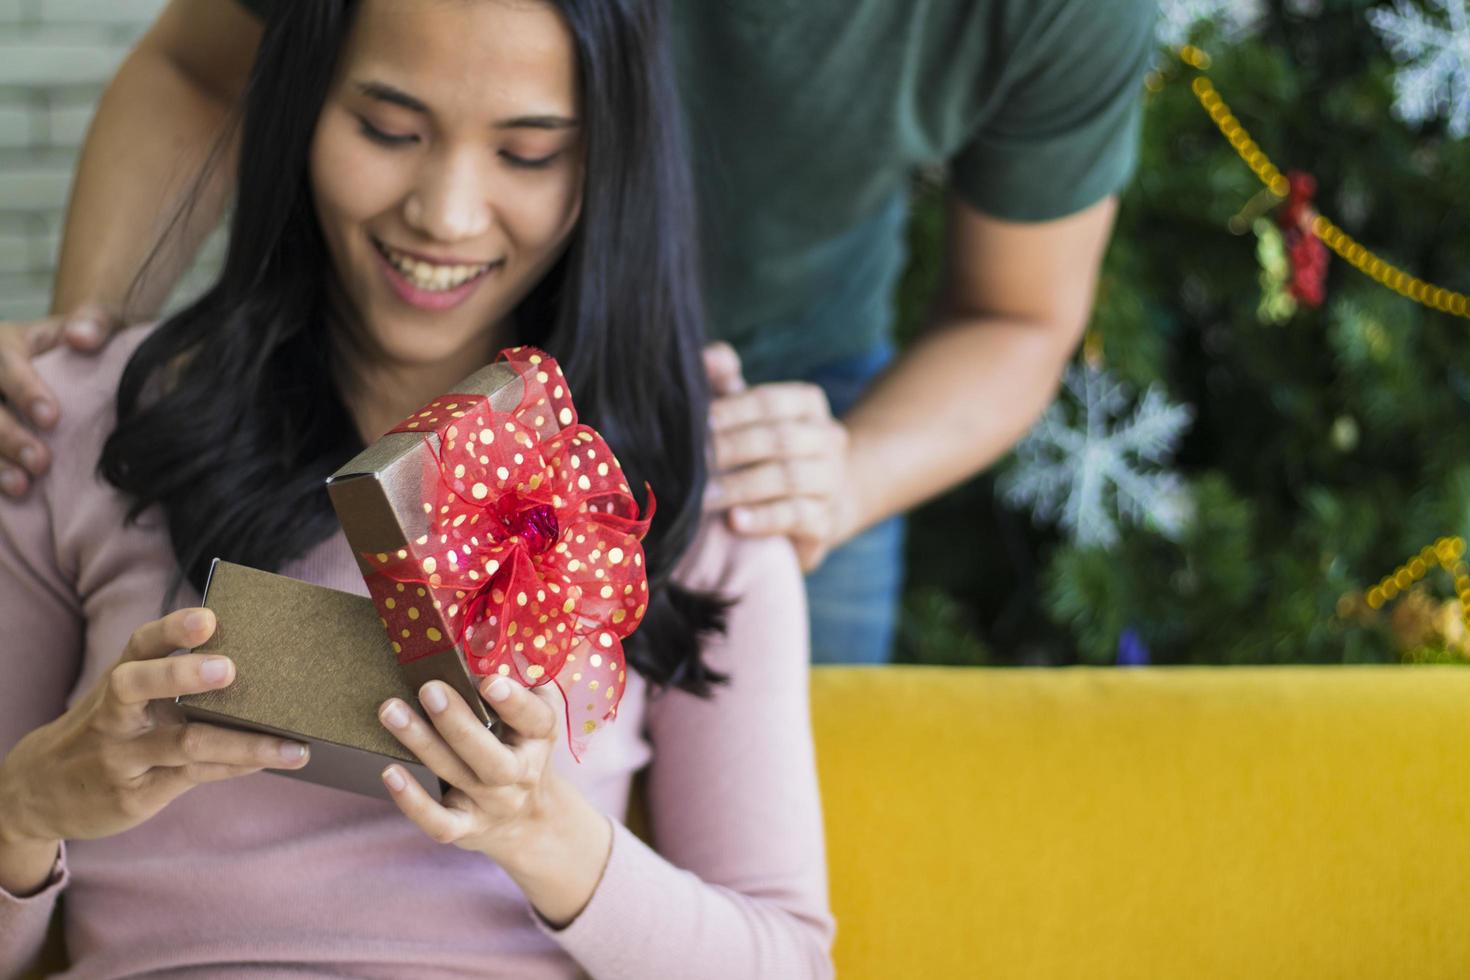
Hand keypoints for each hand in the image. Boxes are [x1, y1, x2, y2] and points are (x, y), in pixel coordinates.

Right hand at [0, 305, 121, 497]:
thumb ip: (94, 323)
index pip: (5, 364)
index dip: (24, 391)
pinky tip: (10, 491)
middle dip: (8, 436)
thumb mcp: (93, 322)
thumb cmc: (84, 339)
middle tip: (42, 462)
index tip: (52, 418)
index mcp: (4, 343)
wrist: (70, 358)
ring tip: (21, 486)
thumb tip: (84, 338)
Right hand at [0, 608, 309, 847]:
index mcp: (118, 680)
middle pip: (137, 685)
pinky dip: (234, 767)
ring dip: (244, 743)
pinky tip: (269, 761)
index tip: (208, 618)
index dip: (172, 629)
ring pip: (183, 743)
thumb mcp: (124, 701)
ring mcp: (122, 757)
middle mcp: (114, 715)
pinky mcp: (135, 795)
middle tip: (228, 669)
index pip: (140, 646)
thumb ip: (170, 682)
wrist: (39, 792)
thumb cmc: (108, 732)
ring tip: (293, 746)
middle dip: (180, 674)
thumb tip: (255, 666)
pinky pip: (193, 777)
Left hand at [377, 676, 563, 854]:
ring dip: (422, 743)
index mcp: (540, 738)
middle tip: (429, 689)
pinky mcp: (466, 828)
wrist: (531, 819)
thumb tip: (479, 644)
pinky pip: (439, 822)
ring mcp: (492, 805)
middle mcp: (519, 774)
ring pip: (457, 777)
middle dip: (458, 724)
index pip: (536, 721)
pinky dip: (413, 801)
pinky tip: (390, 772)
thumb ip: (517, 685)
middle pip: (492, 758)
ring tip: (391, 711)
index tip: (489, 681)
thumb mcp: (533, 717)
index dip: (515, 703)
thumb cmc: (522, 747)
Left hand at [703, 342, 856, 570]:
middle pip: (779, 439)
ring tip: (702, 497)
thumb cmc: (764, 447)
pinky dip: (764, 518)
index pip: (770, 402)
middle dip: (731, 449)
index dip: (732, 411)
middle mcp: (828, 438)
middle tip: (691, 463)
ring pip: (789, 478)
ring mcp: (832, 480)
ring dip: (741, 486)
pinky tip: (734, 521)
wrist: (812, 502)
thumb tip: (709, 356)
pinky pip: (797, 516)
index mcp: (809, 404)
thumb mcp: (746, 412)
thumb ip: (725, 381)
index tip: (696, 423)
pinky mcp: (827, 520)